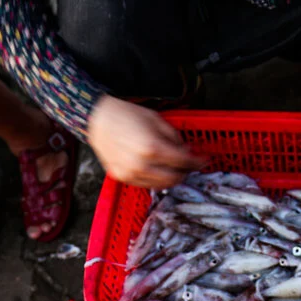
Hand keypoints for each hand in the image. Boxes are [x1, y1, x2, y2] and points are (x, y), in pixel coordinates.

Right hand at [87, 97, 205, 188]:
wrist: (96, 119)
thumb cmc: (126, 115)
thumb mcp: (156, 119)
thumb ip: (174, 137)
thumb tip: (185, 151)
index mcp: (153, 148)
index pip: (183, 161)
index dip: (197, 162)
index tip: (204, 161)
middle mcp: (142, 165)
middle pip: (174, 178)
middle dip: (185, 172)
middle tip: (188, 165)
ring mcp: (130, 174)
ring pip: (160, 185)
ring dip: (170, 178)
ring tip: (173, 167)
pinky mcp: (121, 177)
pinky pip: (144, 184)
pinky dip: (155, 179)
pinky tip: (156, 169)